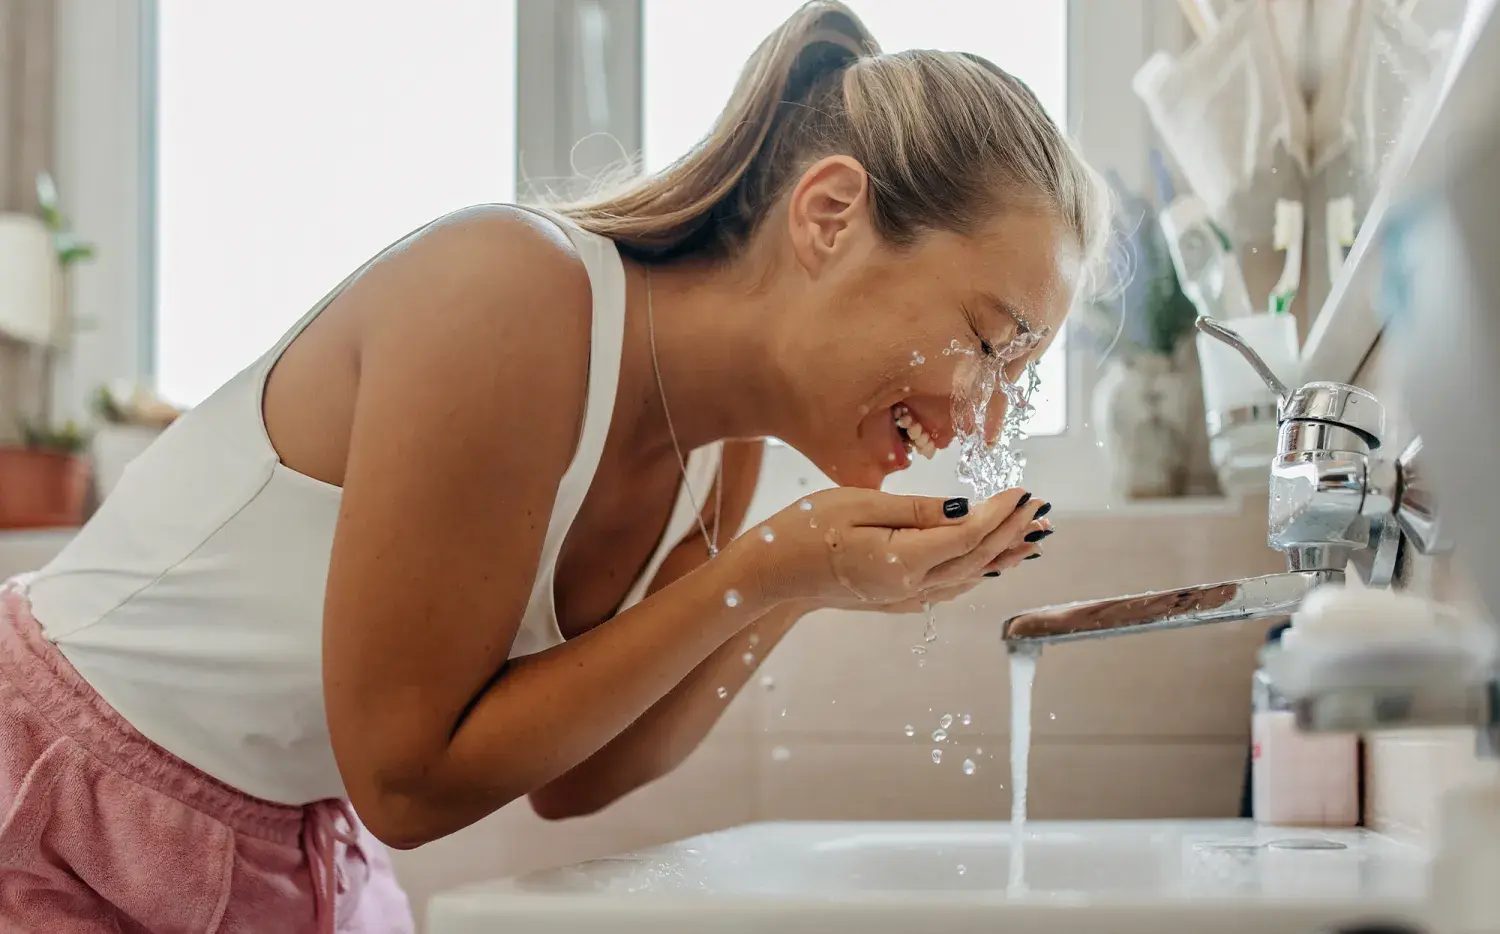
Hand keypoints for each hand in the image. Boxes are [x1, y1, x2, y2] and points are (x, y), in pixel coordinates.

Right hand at [735, 487, 1048, 609]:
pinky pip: (950, 586)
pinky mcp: (896, 599)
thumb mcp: (858, 504)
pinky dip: (978, 570)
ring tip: (1034, 538)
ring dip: (1004, 555)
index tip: (1024, 491)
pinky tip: (991, 562)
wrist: (769, 574)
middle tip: (1042, 510)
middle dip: (1013, 532)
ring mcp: (904, 598)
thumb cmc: (805, 529)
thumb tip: (964, 511)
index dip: (1001, 513)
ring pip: (968, 577)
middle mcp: (910, 588)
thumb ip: (915, 510)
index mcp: (902, 561)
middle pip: (977, 558)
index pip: (969, 535)